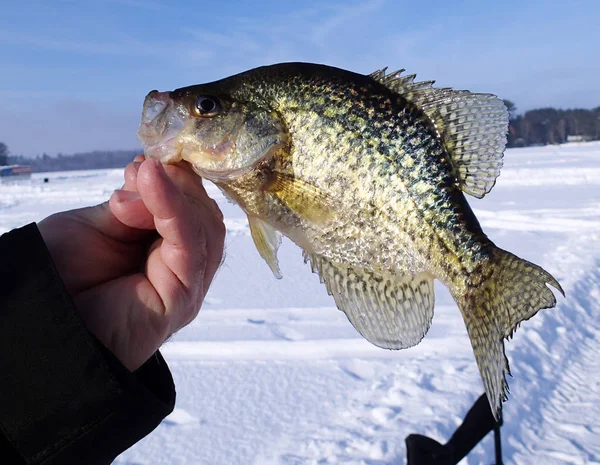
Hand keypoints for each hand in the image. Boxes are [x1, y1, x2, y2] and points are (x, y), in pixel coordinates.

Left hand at [38, 156, 224, 370]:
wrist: (41, 320)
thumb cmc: (63, 275)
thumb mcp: (100, 224)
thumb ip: (135, 204)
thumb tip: (155, 175)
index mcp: (167, 251)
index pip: (192, 207)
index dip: (177, 178)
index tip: (146, 160)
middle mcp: (184, 268)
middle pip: (204, 214)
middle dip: (176, 183)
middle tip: (139, 169)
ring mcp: (187, 284)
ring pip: (204, 226)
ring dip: (174, 192)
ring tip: (141, 175)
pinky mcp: (183, 297)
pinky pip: (190, 245)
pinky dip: (174, 208)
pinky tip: (150, 183)